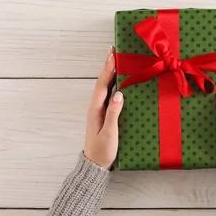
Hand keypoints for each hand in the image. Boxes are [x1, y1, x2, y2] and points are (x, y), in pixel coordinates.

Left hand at [84, 46, 123, 168]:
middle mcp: (96, 107)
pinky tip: (119, 81)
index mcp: (96, 109)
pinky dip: (113, 84)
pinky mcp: (103, 115)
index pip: (103, 84)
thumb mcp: (110, 133)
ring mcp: (99, 110)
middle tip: (114, 50)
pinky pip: (108, 95)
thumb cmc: (102, 150)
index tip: (113, 54)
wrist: (95, 165)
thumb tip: (120, 94)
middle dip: (108, 66)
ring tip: (117, 60)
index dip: (108, 69)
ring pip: (105, 87)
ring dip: (110, 73)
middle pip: (102, 82)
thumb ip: (114, 113)